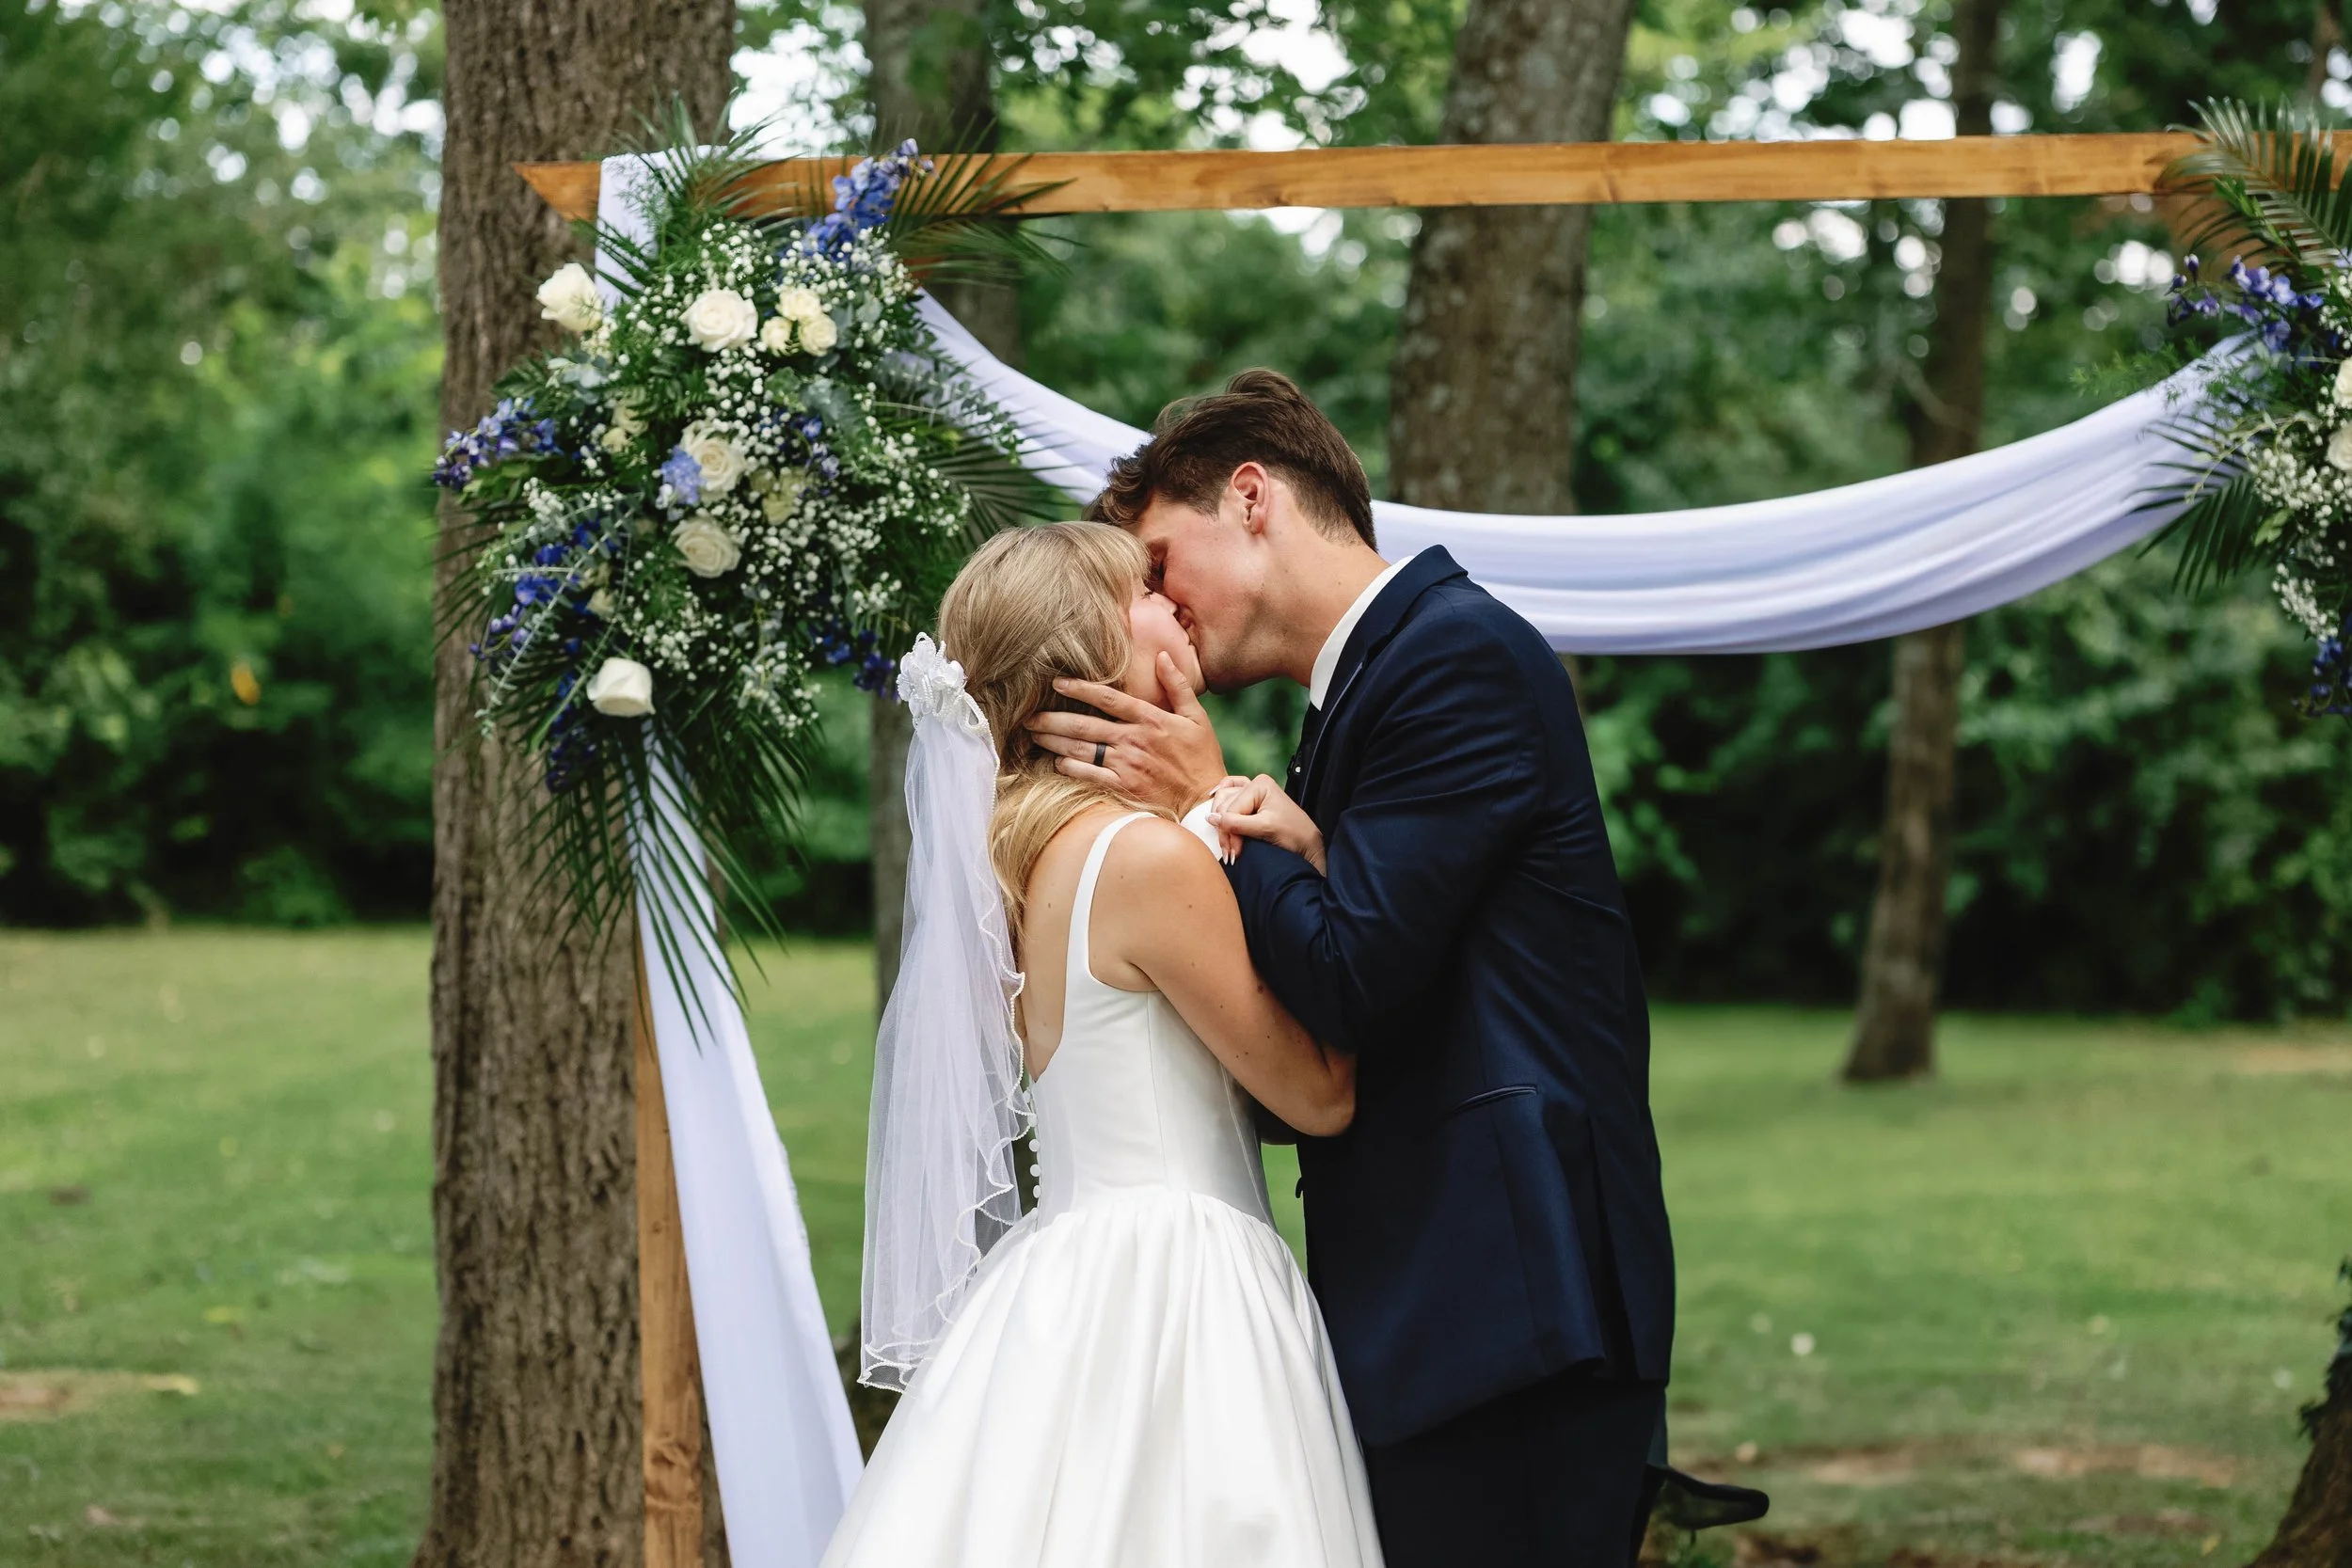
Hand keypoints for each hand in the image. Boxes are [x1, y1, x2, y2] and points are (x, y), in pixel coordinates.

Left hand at [1025, 651, 1228, 814]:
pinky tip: (1056, 761)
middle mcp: (1134, 740)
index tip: (1056, 684)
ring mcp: (1126, 765)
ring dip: (1053, 740)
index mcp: (1151, 719)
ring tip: (1033, 734)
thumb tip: (1162, 656)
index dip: (1080, 689)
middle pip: (1084, 724)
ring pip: (1080, 748)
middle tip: (1028, 715)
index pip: (1108, 698)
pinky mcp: (1122, 787)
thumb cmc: (1201, 758)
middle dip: (1052, 718)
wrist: (1205, 800)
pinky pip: (1087, 775)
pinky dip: (1068, 767)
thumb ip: (1177, 685)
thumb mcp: (1196, 717)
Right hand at [1209, 774, 1324, 874]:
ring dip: (1223, 824)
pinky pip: (1229, 793)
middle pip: (1225, 805)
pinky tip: (1214, 802)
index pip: (1231, 808)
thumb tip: (1210, 819)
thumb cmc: (1292, 834)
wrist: (1307, 843)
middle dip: (1226, 831)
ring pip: (1224, 803)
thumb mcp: (1264, 829)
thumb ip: (1237, 823)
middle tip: (1231, 853)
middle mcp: (1254, 783)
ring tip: (1229, 845)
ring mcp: (1253, 790)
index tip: (1233, 853)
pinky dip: (1222, 800)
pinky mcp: (1252, 800)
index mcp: (1260, 784)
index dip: (1229, 831)